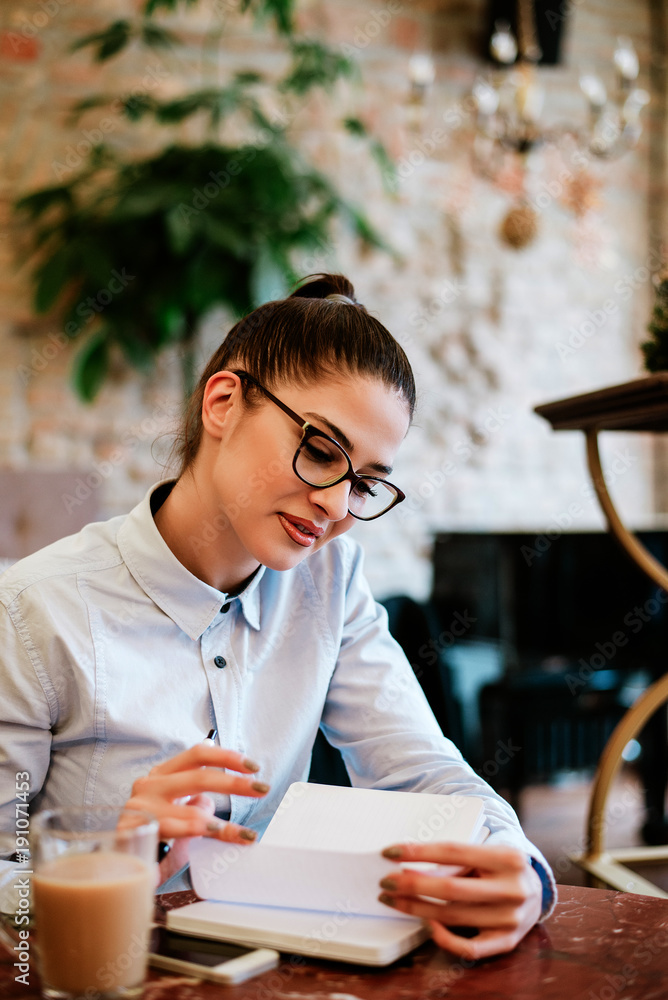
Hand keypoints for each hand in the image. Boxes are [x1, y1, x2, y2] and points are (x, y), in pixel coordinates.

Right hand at [125, 744, 268, 881]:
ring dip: (222, 824)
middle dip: (235, 784)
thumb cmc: (154, 836)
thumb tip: (229, 790)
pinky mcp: (132, 832)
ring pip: (190, 810)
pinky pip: (172, 831)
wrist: (118, 867)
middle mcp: (149, 785)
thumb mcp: (180, 811)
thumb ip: (198, 799)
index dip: (227, 757)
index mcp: (163, 774)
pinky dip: (195, 834)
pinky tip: (211, 836)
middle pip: (199, 776)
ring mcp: (140, 808)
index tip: (254, 767)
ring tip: (243, 834)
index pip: (198, 754)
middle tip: (261, 790)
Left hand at [377, 842, 542, 959]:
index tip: (391, 852)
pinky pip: (469, 948)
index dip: (419, 851)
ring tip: (394, 899)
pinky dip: (444, 938)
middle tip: (385, 881)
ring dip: (417, 908)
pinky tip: (426, 923)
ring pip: (453, 916)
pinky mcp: (507, 941)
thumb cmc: (500, 867)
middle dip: (412, 884)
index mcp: (508, 857)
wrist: (536, 890)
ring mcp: (511, 918)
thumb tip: (407, 864)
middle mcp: (513, 888)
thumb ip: (455, 860)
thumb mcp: (485, 853)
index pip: (454, 851)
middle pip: (451, 888)